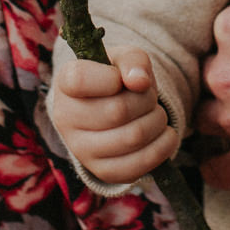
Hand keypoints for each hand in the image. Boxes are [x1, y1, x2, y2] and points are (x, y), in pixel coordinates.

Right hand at [48, 48, 176, 185]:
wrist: (110, 107)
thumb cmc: (115, 77)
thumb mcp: (124, 59)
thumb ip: (133, 60)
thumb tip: (140, 82)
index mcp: (65, 83)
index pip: (80, 80)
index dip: (110, 78)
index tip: (120, 79)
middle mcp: (65, 118)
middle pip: (119, 111)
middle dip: (146, 100)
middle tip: (148, 97)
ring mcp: (80, 149)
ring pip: (133, 137)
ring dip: (157, 121)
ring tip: (155, 114)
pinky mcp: (101, 171)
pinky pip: (139, 164)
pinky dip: (163, 146)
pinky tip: (164, 134)